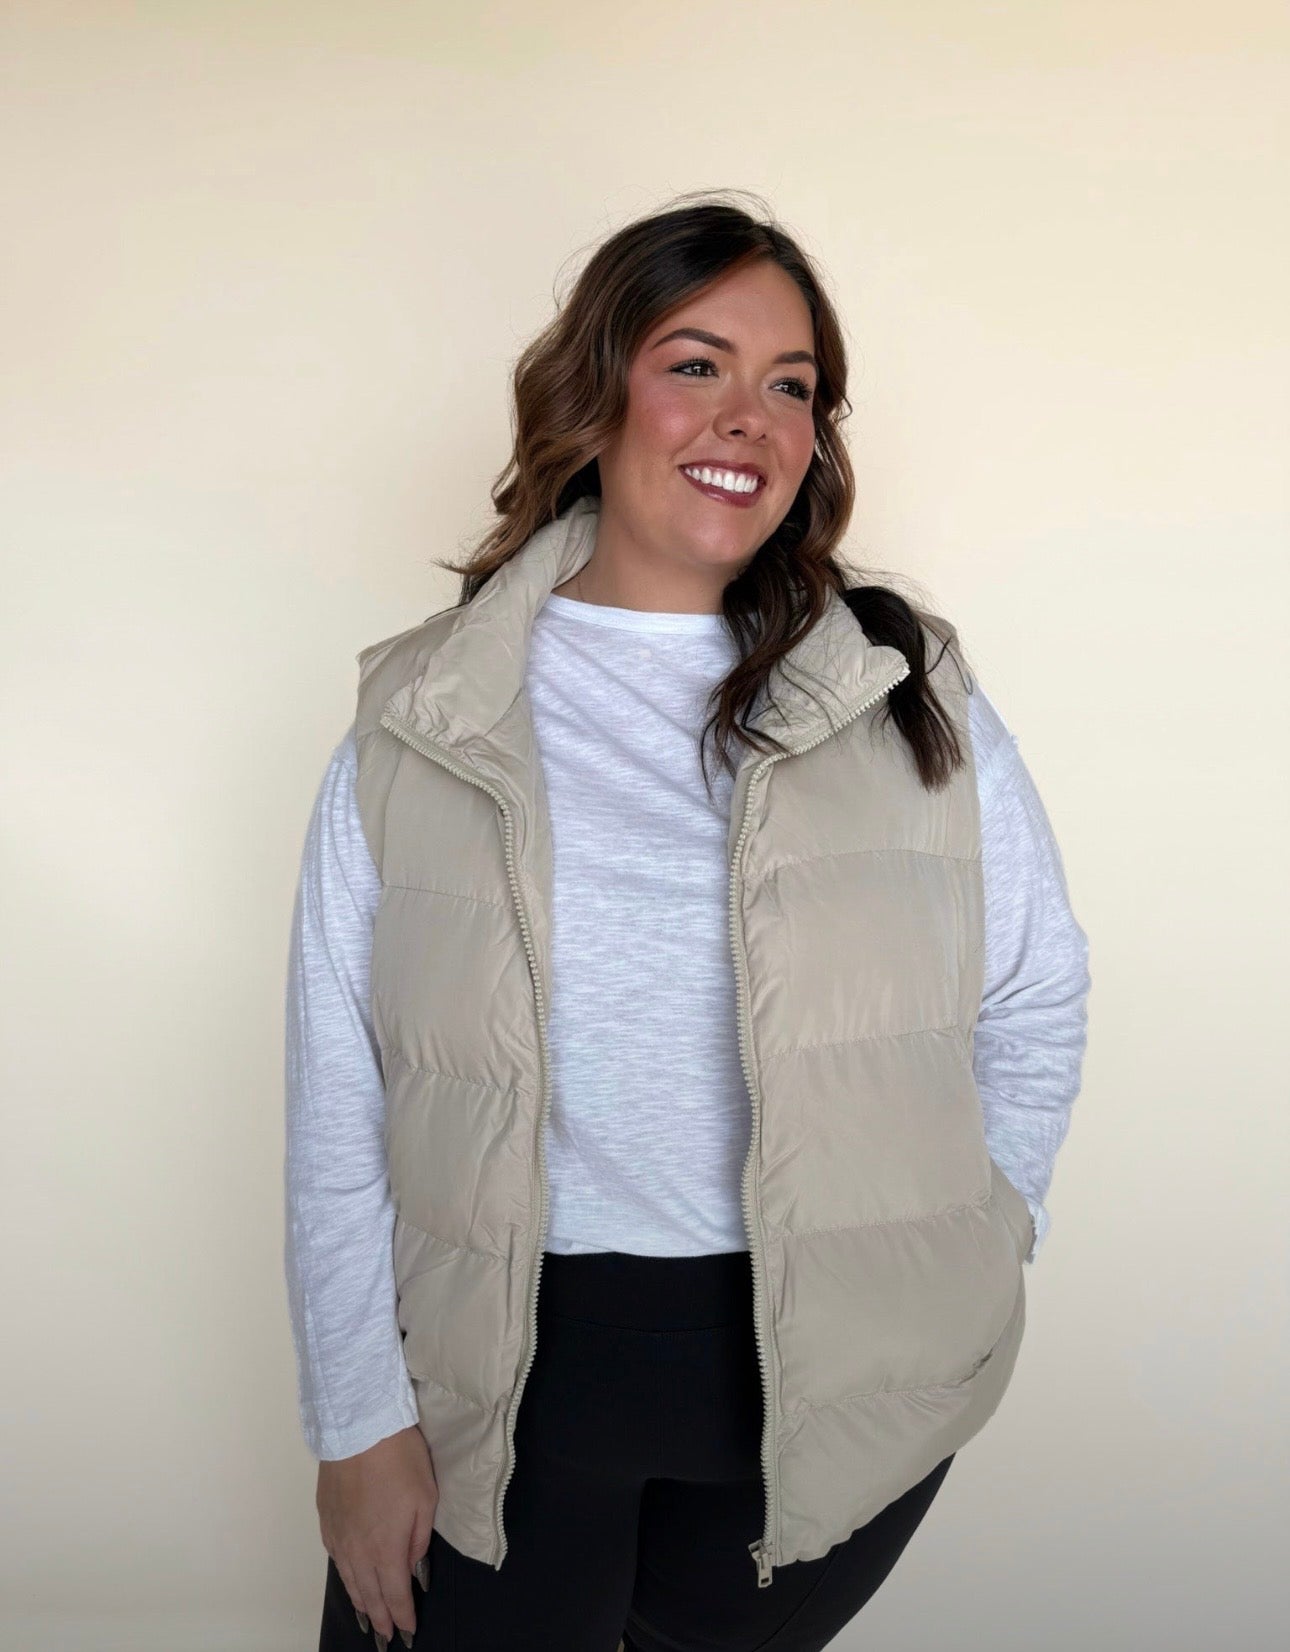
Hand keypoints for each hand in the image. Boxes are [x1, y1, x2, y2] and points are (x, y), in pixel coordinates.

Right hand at [317, 1424, 437, 1646]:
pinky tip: (350, 1582)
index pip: (395, 1595)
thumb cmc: (399, 1458)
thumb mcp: (426, 1498)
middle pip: (369, 1595)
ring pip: (350, 1581)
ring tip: (369, 1622)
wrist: (358, 1426)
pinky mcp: (326, 1520)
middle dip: (381, 1620)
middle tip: (387, 1640)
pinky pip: (336, 1560)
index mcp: (385, 1548)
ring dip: (361, 1604)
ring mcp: (338, 1536)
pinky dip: (346, 1579)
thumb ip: (419, 1539)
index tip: (408, 1633)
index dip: (402, 1616)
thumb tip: (415, 1569)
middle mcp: (358, 1551)